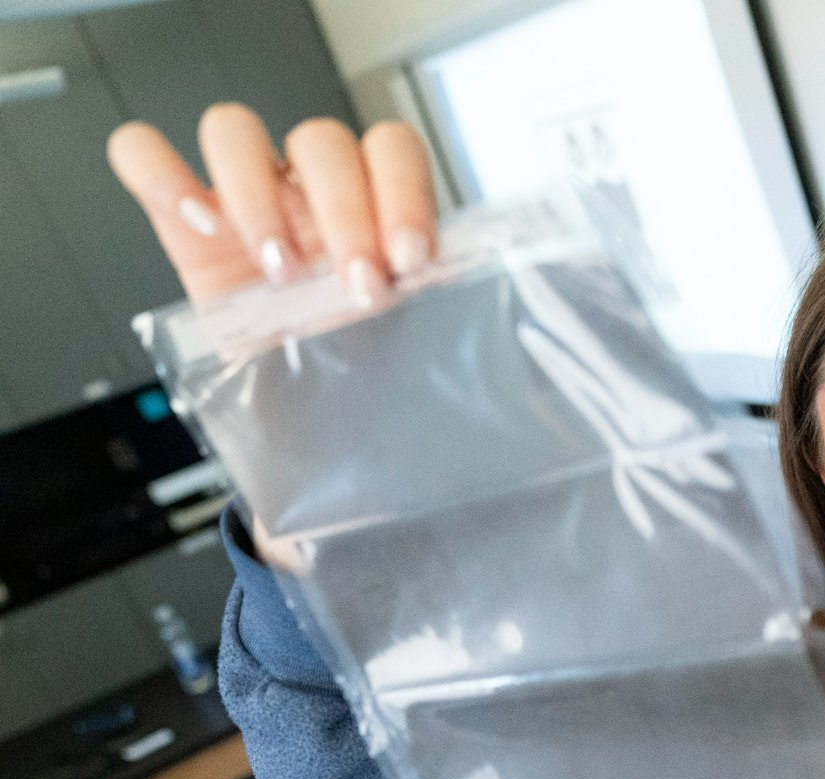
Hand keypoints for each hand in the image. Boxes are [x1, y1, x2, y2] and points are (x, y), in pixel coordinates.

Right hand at [108, 104, 437, 568]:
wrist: (305, 442)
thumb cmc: (365, 396)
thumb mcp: (416, 373)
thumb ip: (452, 352)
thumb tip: (521, 395)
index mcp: (377, 217)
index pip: (393, 148)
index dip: (402, 191)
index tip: (411, 260)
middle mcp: (312, 200)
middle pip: (323, 140)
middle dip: (344, 210)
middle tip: (355, 287)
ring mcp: (244, 205)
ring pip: (234, 130)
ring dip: (259, 194)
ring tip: (280, 272)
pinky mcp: (178, 227)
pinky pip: (143, 154)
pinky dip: (163, 175)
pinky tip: (201, 227)